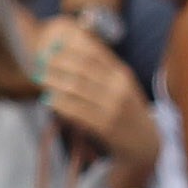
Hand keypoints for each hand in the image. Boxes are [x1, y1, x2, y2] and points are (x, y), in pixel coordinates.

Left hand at [35, 15, 158, 167]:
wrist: (147, 144)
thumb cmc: (125, 110)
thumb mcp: (119, 85)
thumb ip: (99, 67)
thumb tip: (65, 47)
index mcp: (122, 74)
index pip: (93, 51)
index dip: (69, 45)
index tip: (51, 43)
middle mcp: (119, 88)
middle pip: (81, 67)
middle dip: (57, 62)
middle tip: (40, 61)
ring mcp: (114, 107)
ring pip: (75, 88)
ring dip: (53, 81)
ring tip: (40, 78)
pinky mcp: (106, 126)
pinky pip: (76, 110)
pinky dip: (59, 103)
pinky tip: (48, 100)